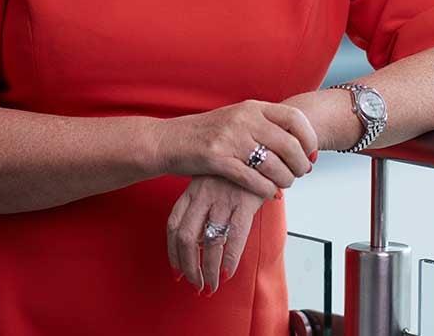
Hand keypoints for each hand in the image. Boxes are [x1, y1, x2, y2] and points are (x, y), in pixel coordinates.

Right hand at [153, 100, 317, 197]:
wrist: (170, 140)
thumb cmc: (207, 134)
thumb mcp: (237, 119)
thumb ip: (264, 126)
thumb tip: (297, 143)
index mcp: (252, 107)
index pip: (294, 119)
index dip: (309, 138)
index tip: (311, 153)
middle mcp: (244, 119)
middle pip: (289, 144)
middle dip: (301, 163)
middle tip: (302, 173)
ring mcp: (230, 138)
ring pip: (273, 164)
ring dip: (285, 179)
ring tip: (285, 184)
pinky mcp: (217, 159)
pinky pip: (252, 178)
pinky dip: (265, 189)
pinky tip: (268, 193)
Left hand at [166, 175, 264, 293]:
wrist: (261, 148)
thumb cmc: (236, 167)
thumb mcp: (212, 179)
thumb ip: (202, 204)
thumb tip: (198, 239)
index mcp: (193, 190)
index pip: (174, 225)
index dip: (173, 251)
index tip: (176, 269)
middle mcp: (204, 195)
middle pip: (187, 238)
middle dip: (188, 267)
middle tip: (194, 284)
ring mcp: (224, 198)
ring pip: (209, 242)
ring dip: (208, 270)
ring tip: (211, 286)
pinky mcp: (245, 202)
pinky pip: (235, 237)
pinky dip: (229, 259)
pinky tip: (228, 272)